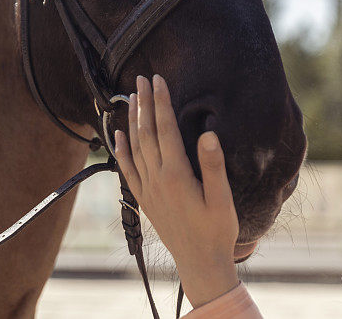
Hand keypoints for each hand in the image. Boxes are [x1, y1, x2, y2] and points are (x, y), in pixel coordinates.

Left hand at [113, 74, 239, 307]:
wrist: (199, 263)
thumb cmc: (217, 231)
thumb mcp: (223, 199)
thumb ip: (213, 166)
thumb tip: (207, 134)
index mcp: (177, 174)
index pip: (166, 129)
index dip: (162, 102)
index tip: (159, 79)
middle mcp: (157, 178)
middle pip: (147, 132)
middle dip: (145, 103)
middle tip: (141, 78)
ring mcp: (148, 189)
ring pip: (135, 146)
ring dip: (134, 119)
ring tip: (133, 97)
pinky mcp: (144, 199)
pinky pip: (128, 169)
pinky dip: (121, 149)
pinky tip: (118, 134)